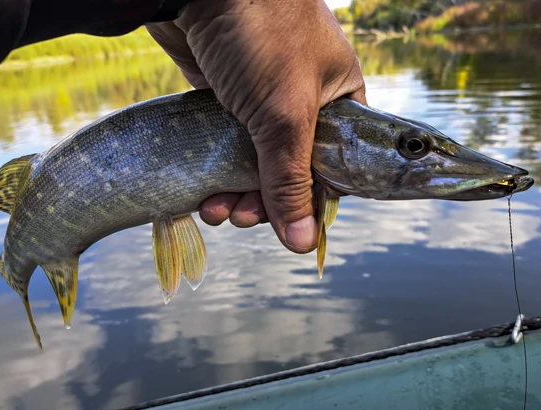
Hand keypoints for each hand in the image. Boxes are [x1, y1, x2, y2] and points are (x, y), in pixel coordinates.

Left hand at [147, 0, 365, 253]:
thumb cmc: (261, 34)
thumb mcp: (285, 114)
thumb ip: (291, 181)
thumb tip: (304, 244)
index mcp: (338, 99)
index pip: (337, 166)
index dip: (313, 201)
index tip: (289, 228)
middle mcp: (302, 102)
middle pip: (290, 171)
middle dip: (265, 202)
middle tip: (241, 216)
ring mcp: (260, 100)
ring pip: (253, 163)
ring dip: (235, 194)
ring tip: (215, 209)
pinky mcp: (222, 98)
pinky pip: (223, 147)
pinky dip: (214, 172)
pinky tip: (201, 193)